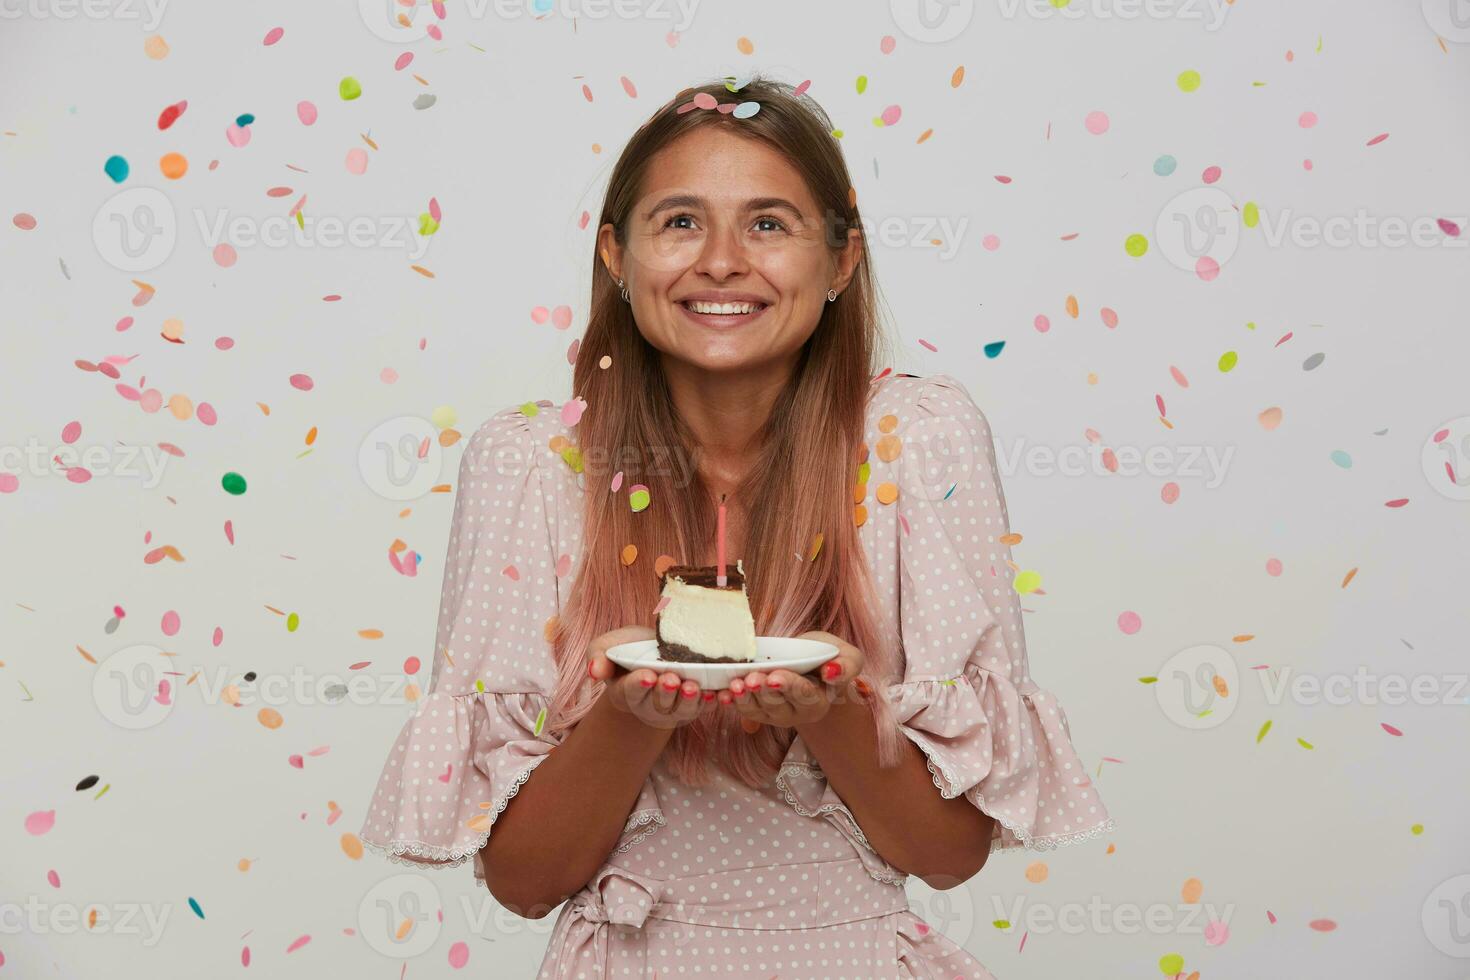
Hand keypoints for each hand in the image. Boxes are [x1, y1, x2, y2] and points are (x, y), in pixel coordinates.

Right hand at [587, 626, 716, 730]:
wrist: (655, 652)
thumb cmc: (629, 649)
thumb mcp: (607, 646)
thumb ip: (598, 656)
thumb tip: (594, 670)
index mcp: (625, 693)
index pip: (630, 690)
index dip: (638, 684)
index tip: (646, 675)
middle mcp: (648, 706)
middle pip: (657, 703)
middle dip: (665, 692)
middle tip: (672, 679)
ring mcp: (673, 709)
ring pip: (682, 710)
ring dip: (689, 700)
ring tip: (693, 686)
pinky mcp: (694, 707)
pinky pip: (704, 709)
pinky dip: (712, 703)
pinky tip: (718, 694)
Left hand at [721, 630, 866, 731]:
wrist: (808, 662)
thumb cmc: (827, 656)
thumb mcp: (847, 656)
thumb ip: (848, 666)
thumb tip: (832, 673)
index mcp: (819, 701)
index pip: (803, 694)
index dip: (789, 686)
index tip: (774, 677)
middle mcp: (796, 713)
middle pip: (777, 704)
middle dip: (762, 691)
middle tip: (750, 679)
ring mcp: (774, 714)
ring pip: (757, 709)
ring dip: (743, 698)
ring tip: (734, 685)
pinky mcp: (757, 711)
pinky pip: (743, 709)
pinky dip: (731, 701)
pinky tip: (721, 693)